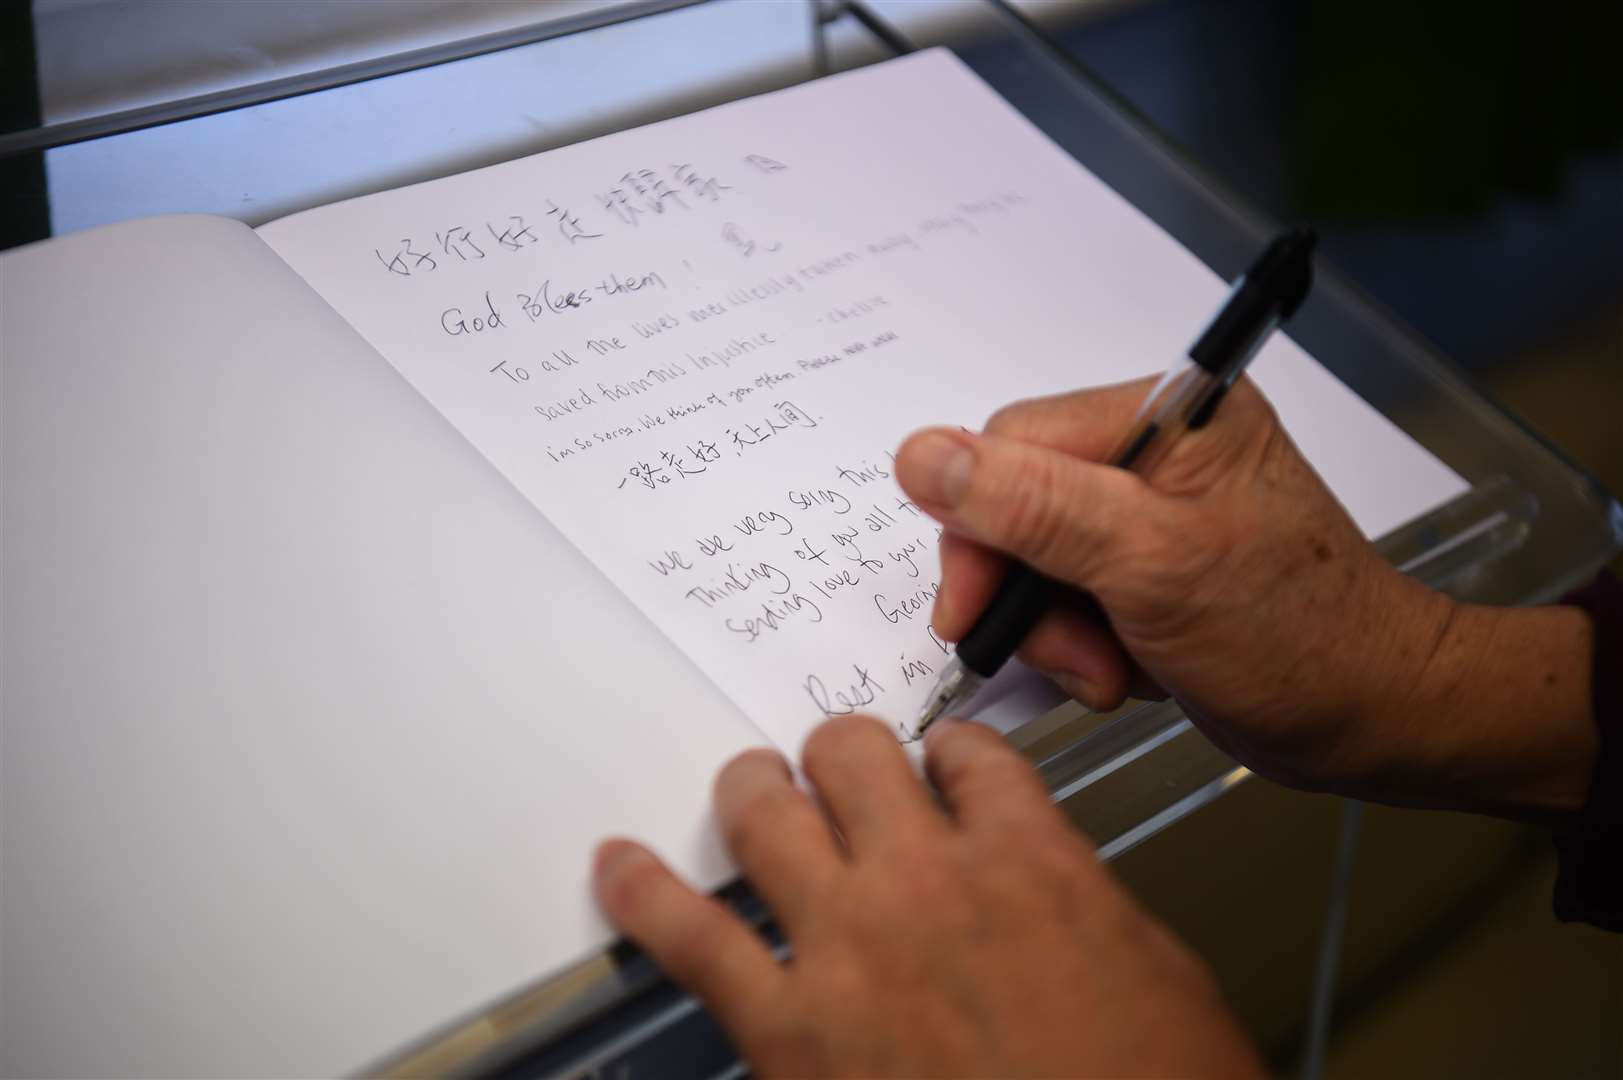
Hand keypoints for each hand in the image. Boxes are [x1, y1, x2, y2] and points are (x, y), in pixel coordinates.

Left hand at [594, 715, 1262, 1077]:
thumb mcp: (1163, 981)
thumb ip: (1084, 908)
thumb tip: (1049, 887)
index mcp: (1032, 865)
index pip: (970, 757)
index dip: (950, 753)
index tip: (941, 765)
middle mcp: (930, 884)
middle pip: (854, 756)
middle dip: (844, 753)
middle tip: (838, 767)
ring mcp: (849, 950)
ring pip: (767, 812)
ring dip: (753, 786)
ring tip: (749, 783)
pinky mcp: (789, 1032)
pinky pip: (694, 938)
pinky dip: (647, 894)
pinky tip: (620, 870)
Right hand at [894, 378, 1596, 817]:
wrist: (1375, 715)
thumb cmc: (1294, 636)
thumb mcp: (1149, 565)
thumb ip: (1032, 506)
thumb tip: (921, 457)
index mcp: (1167, 412)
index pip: (1010, 445)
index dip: (978, 529)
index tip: (977, 612)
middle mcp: (1156, 448)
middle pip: (1014, 502)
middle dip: (1029, 592)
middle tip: (1079, 654)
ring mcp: (1153, 508)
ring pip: (1036, 556)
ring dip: (1057, 628)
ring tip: (1114, 668)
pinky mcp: (1151, 561)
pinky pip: (1069, 590)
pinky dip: (1082, 641)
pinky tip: (1130, 667)